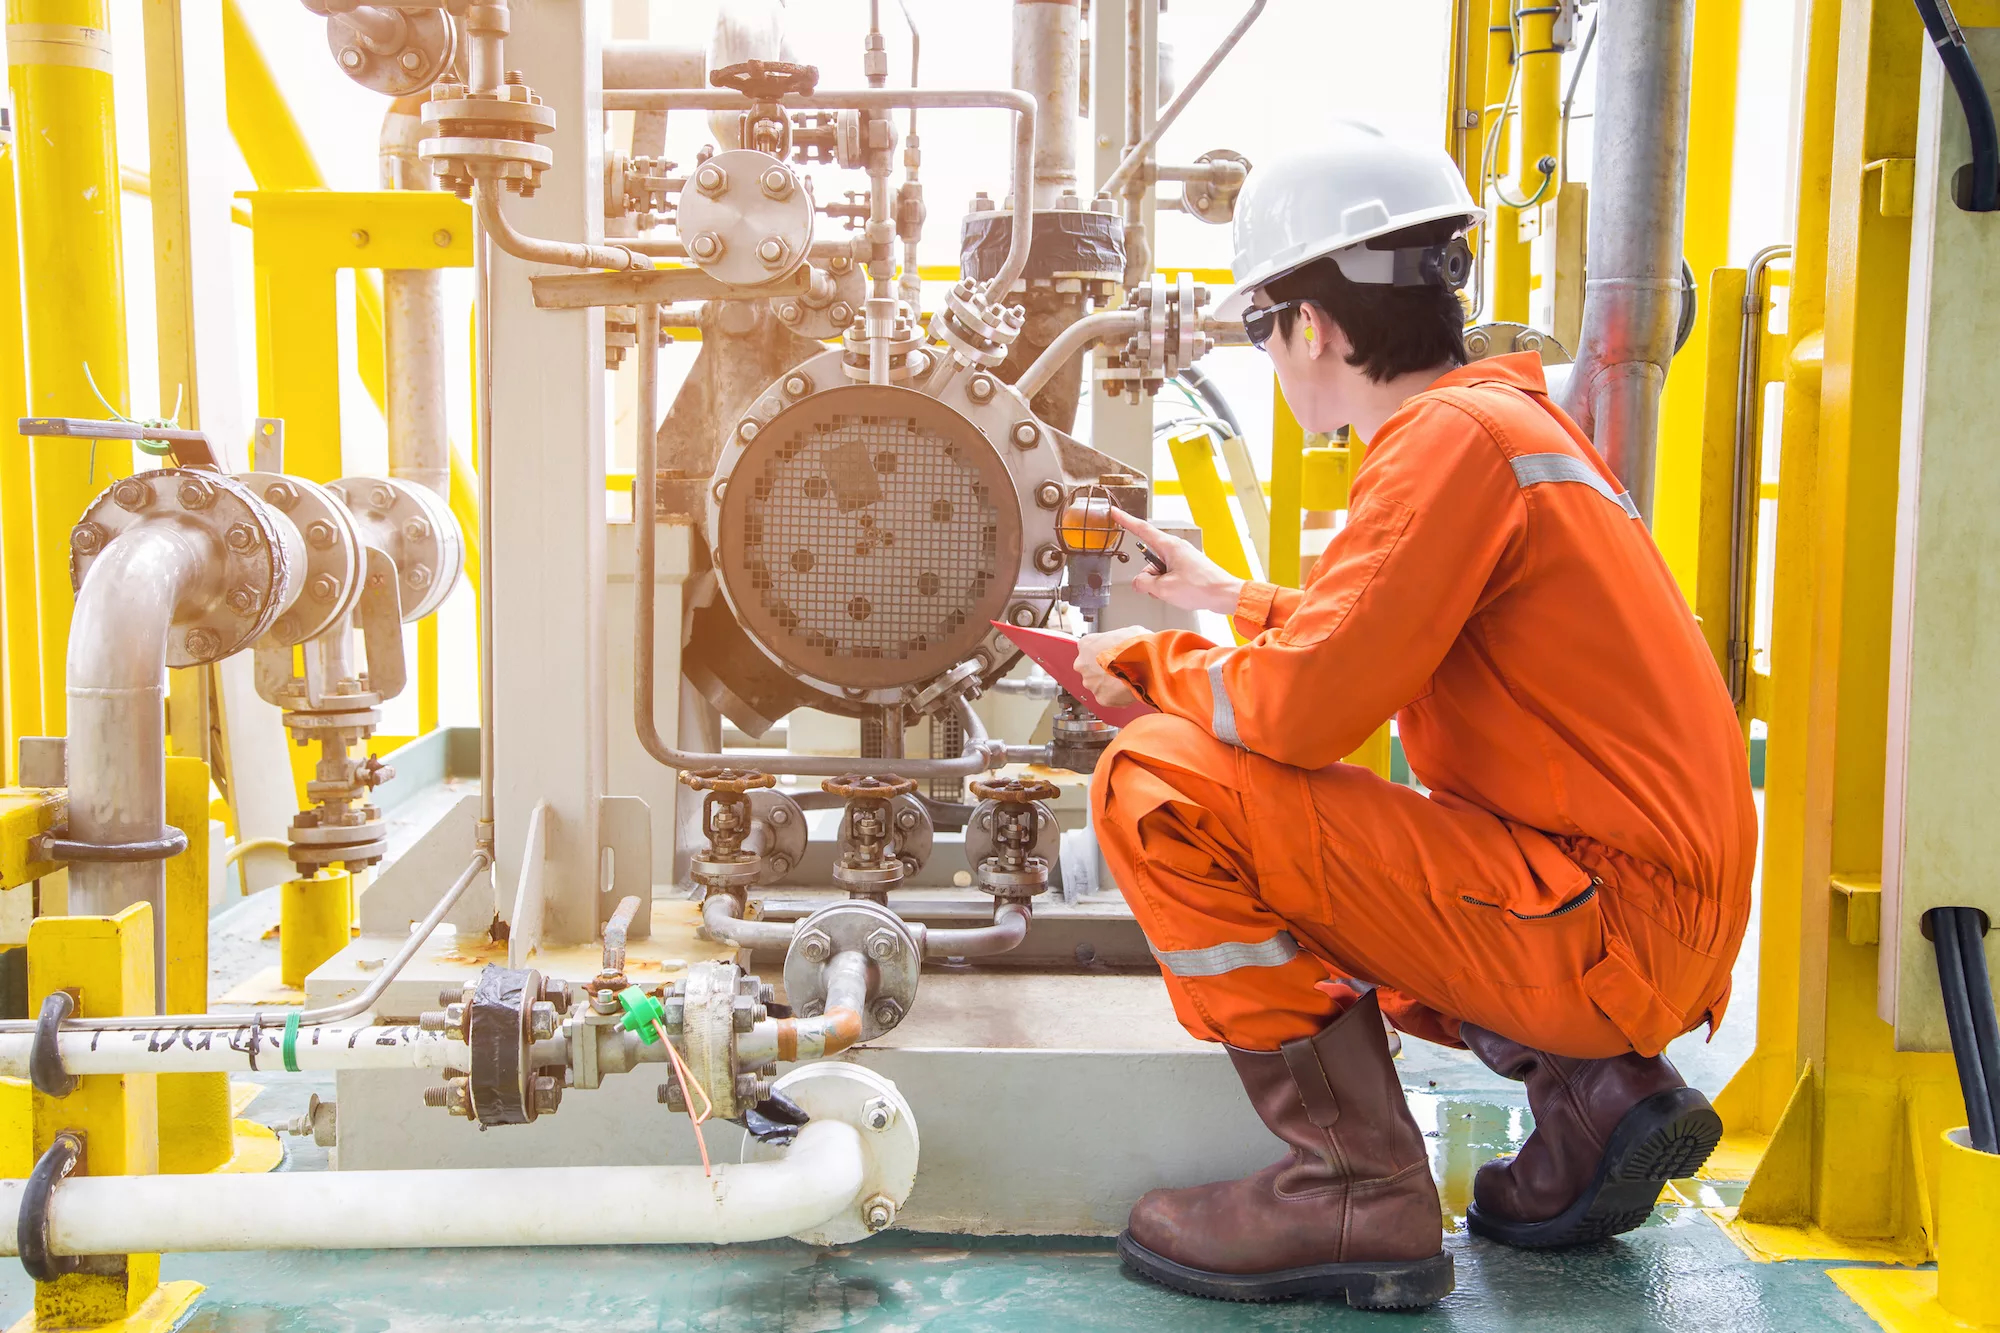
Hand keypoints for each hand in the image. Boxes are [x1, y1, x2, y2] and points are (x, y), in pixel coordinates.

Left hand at [1075, 626, 1149, 706]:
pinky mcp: (1101, 698)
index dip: (1103, 652)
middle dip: (1102, 669)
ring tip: (1126, 679)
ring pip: (1097, 684)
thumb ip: (1119, 638)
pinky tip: (1128, 688)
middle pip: (1089, 668)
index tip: (1112, 655)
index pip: (1089, 648)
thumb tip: (1127, 641)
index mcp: (1086, 644)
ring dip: (1108, 683)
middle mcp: (1083, 664)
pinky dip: (1116, 695)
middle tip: (1119, 667)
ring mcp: (1090, 682)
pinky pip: (1107, 697)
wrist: (1147, 663)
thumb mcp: (1129, 631)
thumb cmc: (1138, 646)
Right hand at [1111, 509, 1244, 615]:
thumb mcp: (1163, 588)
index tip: (1115, 512)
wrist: (1224, 594)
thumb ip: (1144, 583)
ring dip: (1159, 584)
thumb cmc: (1201, 587)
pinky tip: (1180, 592)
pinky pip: (1169, 575)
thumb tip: (1138, 583)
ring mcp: (1183, 557)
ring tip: (1174, 591)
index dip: (1126, 520)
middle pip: (1149, 559)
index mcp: (1169, 546)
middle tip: (1158, 589)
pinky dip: (1169, 585)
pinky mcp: (1188, 567)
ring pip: (1158, 570)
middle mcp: (1176, 548)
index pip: (1142, 529)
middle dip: (1148, 576)